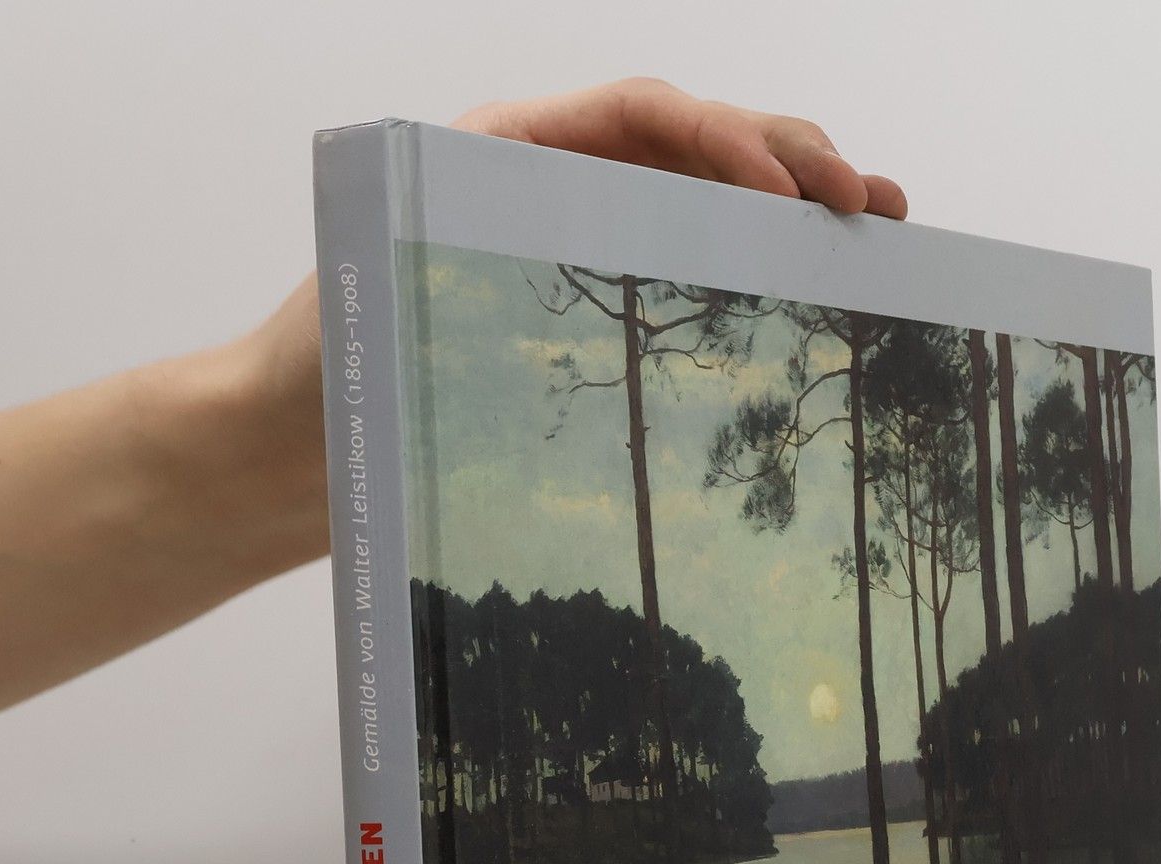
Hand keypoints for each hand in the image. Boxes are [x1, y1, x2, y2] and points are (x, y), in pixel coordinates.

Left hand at [235, 80, 908, 568]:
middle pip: (694, 142)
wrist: (281, 449)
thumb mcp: (375, 303)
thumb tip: (538, 286)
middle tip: (871, 205)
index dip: (724, 144)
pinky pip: (687, 269)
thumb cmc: (316, 377)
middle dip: (792, 159)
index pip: (640, 117)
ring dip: (796, 203)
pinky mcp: (590, 308)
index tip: (785, 202)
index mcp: (502, 156)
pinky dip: (757, 269)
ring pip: (705, 199)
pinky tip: (815, 289)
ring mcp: (576, 243)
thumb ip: (453, 270)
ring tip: (879, 225)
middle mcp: (550, 184)